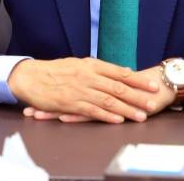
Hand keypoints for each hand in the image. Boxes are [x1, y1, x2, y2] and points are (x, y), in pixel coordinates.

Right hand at [7, 57, 161, 123]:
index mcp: (91, 65)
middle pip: (118, 87)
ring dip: (126, 109)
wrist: (30, 76)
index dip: (138, 79)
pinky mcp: (70, 103)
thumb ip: (100, 68)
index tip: (153, 84)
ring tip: (141, 116)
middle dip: (138, 96)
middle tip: (153, 102)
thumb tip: (122, 70)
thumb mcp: (79, 64)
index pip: (120, 72)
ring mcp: (80, 90)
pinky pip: (92, 110)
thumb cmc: (55, 71)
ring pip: (108, 100)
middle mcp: (88, 76)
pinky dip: (106, 115)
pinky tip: (118, 120)